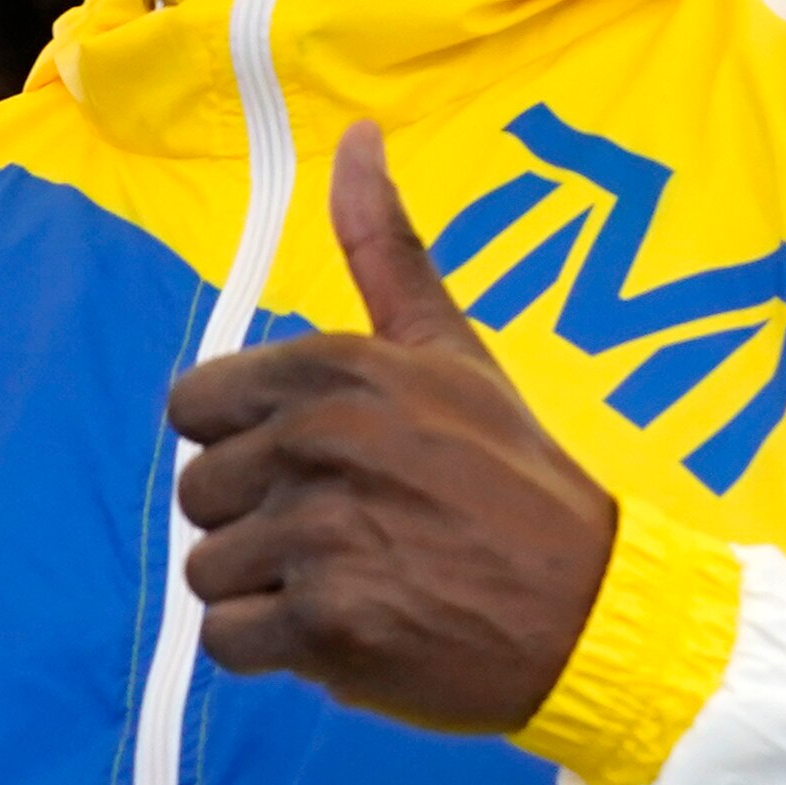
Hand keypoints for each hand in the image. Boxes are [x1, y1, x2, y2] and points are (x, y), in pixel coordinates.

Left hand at [166, 121, 618, 732]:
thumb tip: (356, 135)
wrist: (590, 608)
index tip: (319, 460)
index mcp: (342, 368)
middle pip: (198, 491)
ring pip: (207, 569)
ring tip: (355, 577)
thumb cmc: (515, 477)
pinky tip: (347, 628)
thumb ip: (387, 247)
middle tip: (355, 527)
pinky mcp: (323, 626)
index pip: (196, 404)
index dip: (247, 440)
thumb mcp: (453, 350)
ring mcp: (320, 536)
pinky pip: (226, 640)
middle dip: (260, 519)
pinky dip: (276, 649)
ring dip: (268, 588)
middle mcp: (322, 441)